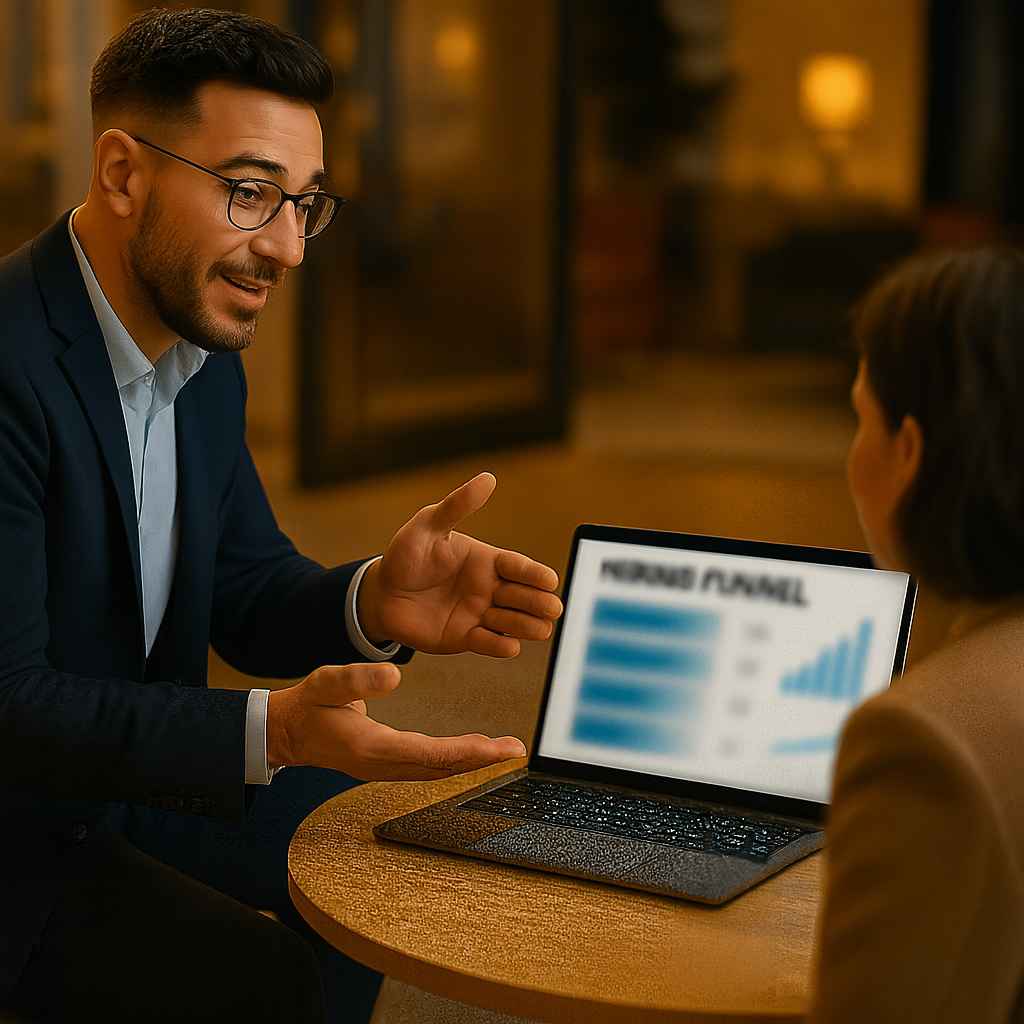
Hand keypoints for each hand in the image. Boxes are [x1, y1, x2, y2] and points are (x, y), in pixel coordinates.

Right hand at [266, 663, 526, 780]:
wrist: (286, 733)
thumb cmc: (307, 706)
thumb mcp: (325, 683)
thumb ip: (357, 678)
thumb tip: (394, 673)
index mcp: (373, 748)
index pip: (430, 754)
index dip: (467, 752)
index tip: (497, 747)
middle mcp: (383, 765)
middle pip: (442, 768)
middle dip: (480, 759)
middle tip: (515, 750)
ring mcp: (385, 769)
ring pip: (438, 770)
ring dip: (472, 761)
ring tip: (504, 750)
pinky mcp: (386, 764)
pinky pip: (429, 766)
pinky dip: (455, 759)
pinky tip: (473, 749)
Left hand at [358, 472, 562, 656]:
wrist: (381, 593)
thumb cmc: (406, 554)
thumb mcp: (428, 525)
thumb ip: (457, 505)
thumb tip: (488, 478)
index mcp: (488, 560)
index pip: (520, 567)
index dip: (536, 574)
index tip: (550, 580)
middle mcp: (490, 588)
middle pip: (526, 597)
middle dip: (539, 602)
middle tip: (549, 608)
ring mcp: (480, 614)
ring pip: (516, 623)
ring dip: (525, 625)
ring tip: (533, 627)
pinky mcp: (466, 638)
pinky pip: (490, 644)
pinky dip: (500, 646)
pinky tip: (508, 646)